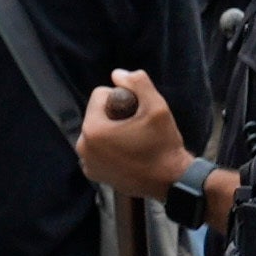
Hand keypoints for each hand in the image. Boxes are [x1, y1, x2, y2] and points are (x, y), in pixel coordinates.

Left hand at [74, 71, 189, 197]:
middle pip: (97, 113)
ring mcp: (87, 163)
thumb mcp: (156, 106)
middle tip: (138, 127)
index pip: (100, 95)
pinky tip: (129, 153)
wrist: (172, 181)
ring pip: (98, 130)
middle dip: (115, 115)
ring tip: (135, 140)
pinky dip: (110, 148)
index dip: (122, 97)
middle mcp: (83, 148)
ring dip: (112, 130)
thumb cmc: (163, 145)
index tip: (138, 112)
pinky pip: (98, 148)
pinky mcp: (94, 174)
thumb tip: (116, 74)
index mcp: (92, 130)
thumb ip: (137, 82)